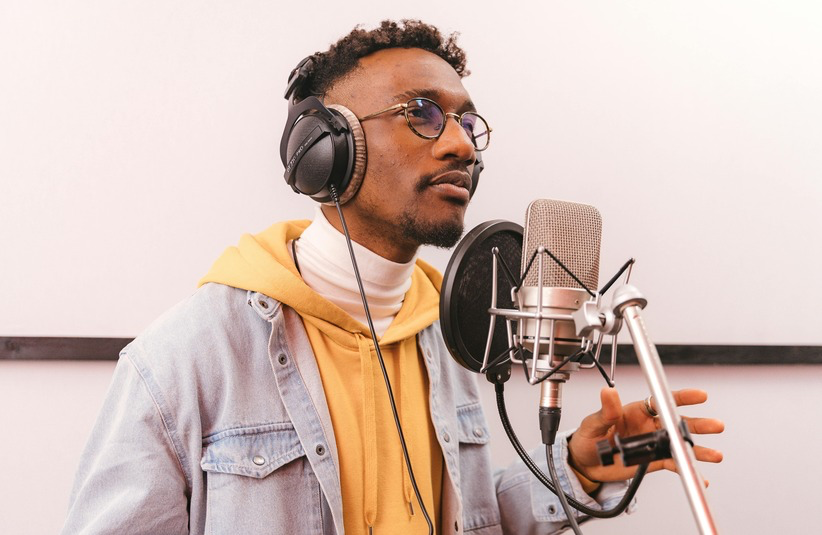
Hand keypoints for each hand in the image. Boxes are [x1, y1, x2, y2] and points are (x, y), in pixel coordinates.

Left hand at [567, 388, 723, 483]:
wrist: (585, 463)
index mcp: (636, 411)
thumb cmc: (587, 439)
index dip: (681, 397)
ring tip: (715, 455)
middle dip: (698, 424)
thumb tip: (608, 392)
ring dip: (698, 449)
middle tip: (716, 426)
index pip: (661, 401)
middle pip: (677, 422)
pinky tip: (700, 478)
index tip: (699, 395)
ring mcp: (653, 443)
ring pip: (680, 444)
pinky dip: (687, 470)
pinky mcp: (653, 461)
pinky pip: (674, 464)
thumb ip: (605, 411)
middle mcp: (649, 426)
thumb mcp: (593, 424)